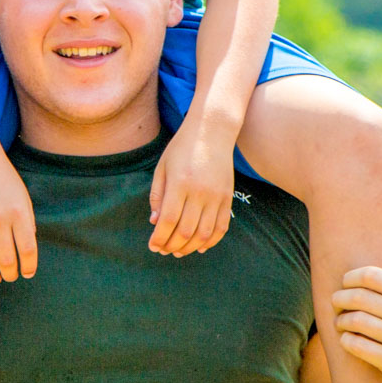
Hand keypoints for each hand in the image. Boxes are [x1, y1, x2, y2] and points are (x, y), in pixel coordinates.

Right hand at [0, 145, 37, 282]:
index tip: (27, 273)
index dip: (28, 267)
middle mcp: (0, 220)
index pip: (27, 250)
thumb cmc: (3, 178)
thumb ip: (26, 222)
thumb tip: (26, 251)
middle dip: (10, 274)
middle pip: (6, 260)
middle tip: (10, 277)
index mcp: (20, 213)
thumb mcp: (22, 197)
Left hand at [149, 114, 237, 255]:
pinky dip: (211, 241)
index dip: (160, 237)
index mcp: (180, 183)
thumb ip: (157, 196)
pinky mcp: (228, 198)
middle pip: (186, 230)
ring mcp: (217, 196)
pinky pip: (222, 227)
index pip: (169, 220)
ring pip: (204, 233)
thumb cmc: (182, 148)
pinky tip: (200, 246)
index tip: (153, 246)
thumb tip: (155, 222)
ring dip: (190, 247)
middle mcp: (200, 192)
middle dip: (172, 245)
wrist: (212, 132)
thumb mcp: (162, 168)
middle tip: (163, 250)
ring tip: (178, 250)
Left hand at [330, 223, 381, 382]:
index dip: (351, 277)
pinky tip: (346, 339)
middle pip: (360, 298)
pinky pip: (360, 347)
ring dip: (341, 321)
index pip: (373, 276)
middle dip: (341, 298)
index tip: (344, 283)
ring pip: (357, 322)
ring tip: (340, 321)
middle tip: (335, 302)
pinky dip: (347, 341)